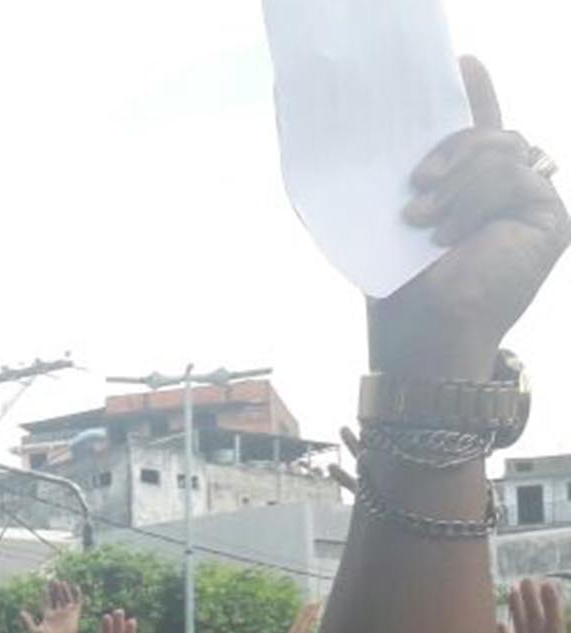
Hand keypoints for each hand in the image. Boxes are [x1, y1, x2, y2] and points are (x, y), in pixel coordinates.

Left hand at [19, 579, 83, 632]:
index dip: (46, 594)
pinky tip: (76, 587)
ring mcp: (67, 613)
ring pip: (65, 598)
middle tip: (53, 580)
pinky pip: (78, 602)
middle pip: (56, 598)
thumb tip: (21, 612)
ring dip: (64, 590)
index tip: (45, 586)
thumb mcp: (34, 632)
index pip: (47, 602)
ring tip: (61, 581)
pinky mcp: (75, 614)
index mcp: (48, 616)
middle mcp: (58, 613)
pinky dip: (77, 594)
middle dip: (54, 589)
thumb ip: (27, 622)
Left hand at [373, 58, 569, 380]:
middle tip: (415, 184)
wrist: (423, 333)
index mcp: (468, 189)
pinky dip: (476, 202)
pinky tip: (451, 236)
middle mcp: (505, 191)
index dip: (474, 94)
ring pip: (502, 148)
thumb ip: (379, 178)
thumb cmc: (398, 287)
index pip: (477, 128)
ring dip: (456, 184)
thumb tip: (319, 138)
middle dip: (450, 148)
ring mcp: (531, 200)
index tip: (459, 65)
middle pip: (490, 132)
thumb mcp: (381, 219)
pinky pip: (515, 175)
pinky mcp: (550, 215)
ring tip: (424, 223)